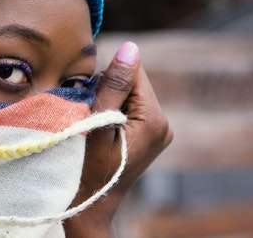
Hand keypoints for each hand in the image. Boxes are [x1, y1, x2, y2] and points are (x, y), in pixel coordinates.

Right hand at [64, 41, 173, 237]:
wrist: (91, 204)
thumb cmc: (88, 167)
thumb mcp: (97, 123)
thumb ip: (114, 85)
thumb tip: (131, 47)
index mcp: (156, 119)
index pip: (134, 73)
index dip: (108, 78)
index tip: (92, 100)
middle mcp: (164, 124)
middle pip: (133, 83)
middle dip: (109, 89)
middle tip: (91, 115)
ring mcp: (159, 131)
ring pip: (130, 94)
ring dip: (109, 99)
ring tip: (95, 123)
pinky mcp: (150, 135)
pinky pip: (131, 107)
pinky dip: (113, 110)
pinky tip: (102, 127)